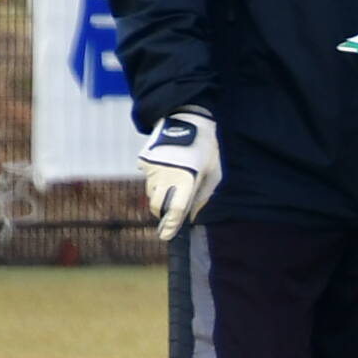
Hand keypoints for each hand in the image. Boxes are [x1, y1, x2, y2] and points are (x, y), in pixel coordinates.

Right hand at [138, 108, 221, 237]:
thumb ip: (202, 197)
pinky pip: (147, 178)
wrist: (188, 120)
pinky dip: (155, 179)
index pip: (174, 211)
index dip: (170, 226)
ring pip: (151, 193)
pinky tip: (167, 168)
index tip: (166, 236)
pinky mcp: (144, 161)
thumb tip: (193, 215)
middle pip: (157, 206)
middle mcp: (165, 178)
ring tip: (173, 183)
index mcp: (185, 181)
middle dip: (163, 213)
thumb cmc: (206, 149)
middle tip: (172, 212)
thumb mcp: (213, 174)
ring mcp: (152, 169)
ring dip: (159, 195)